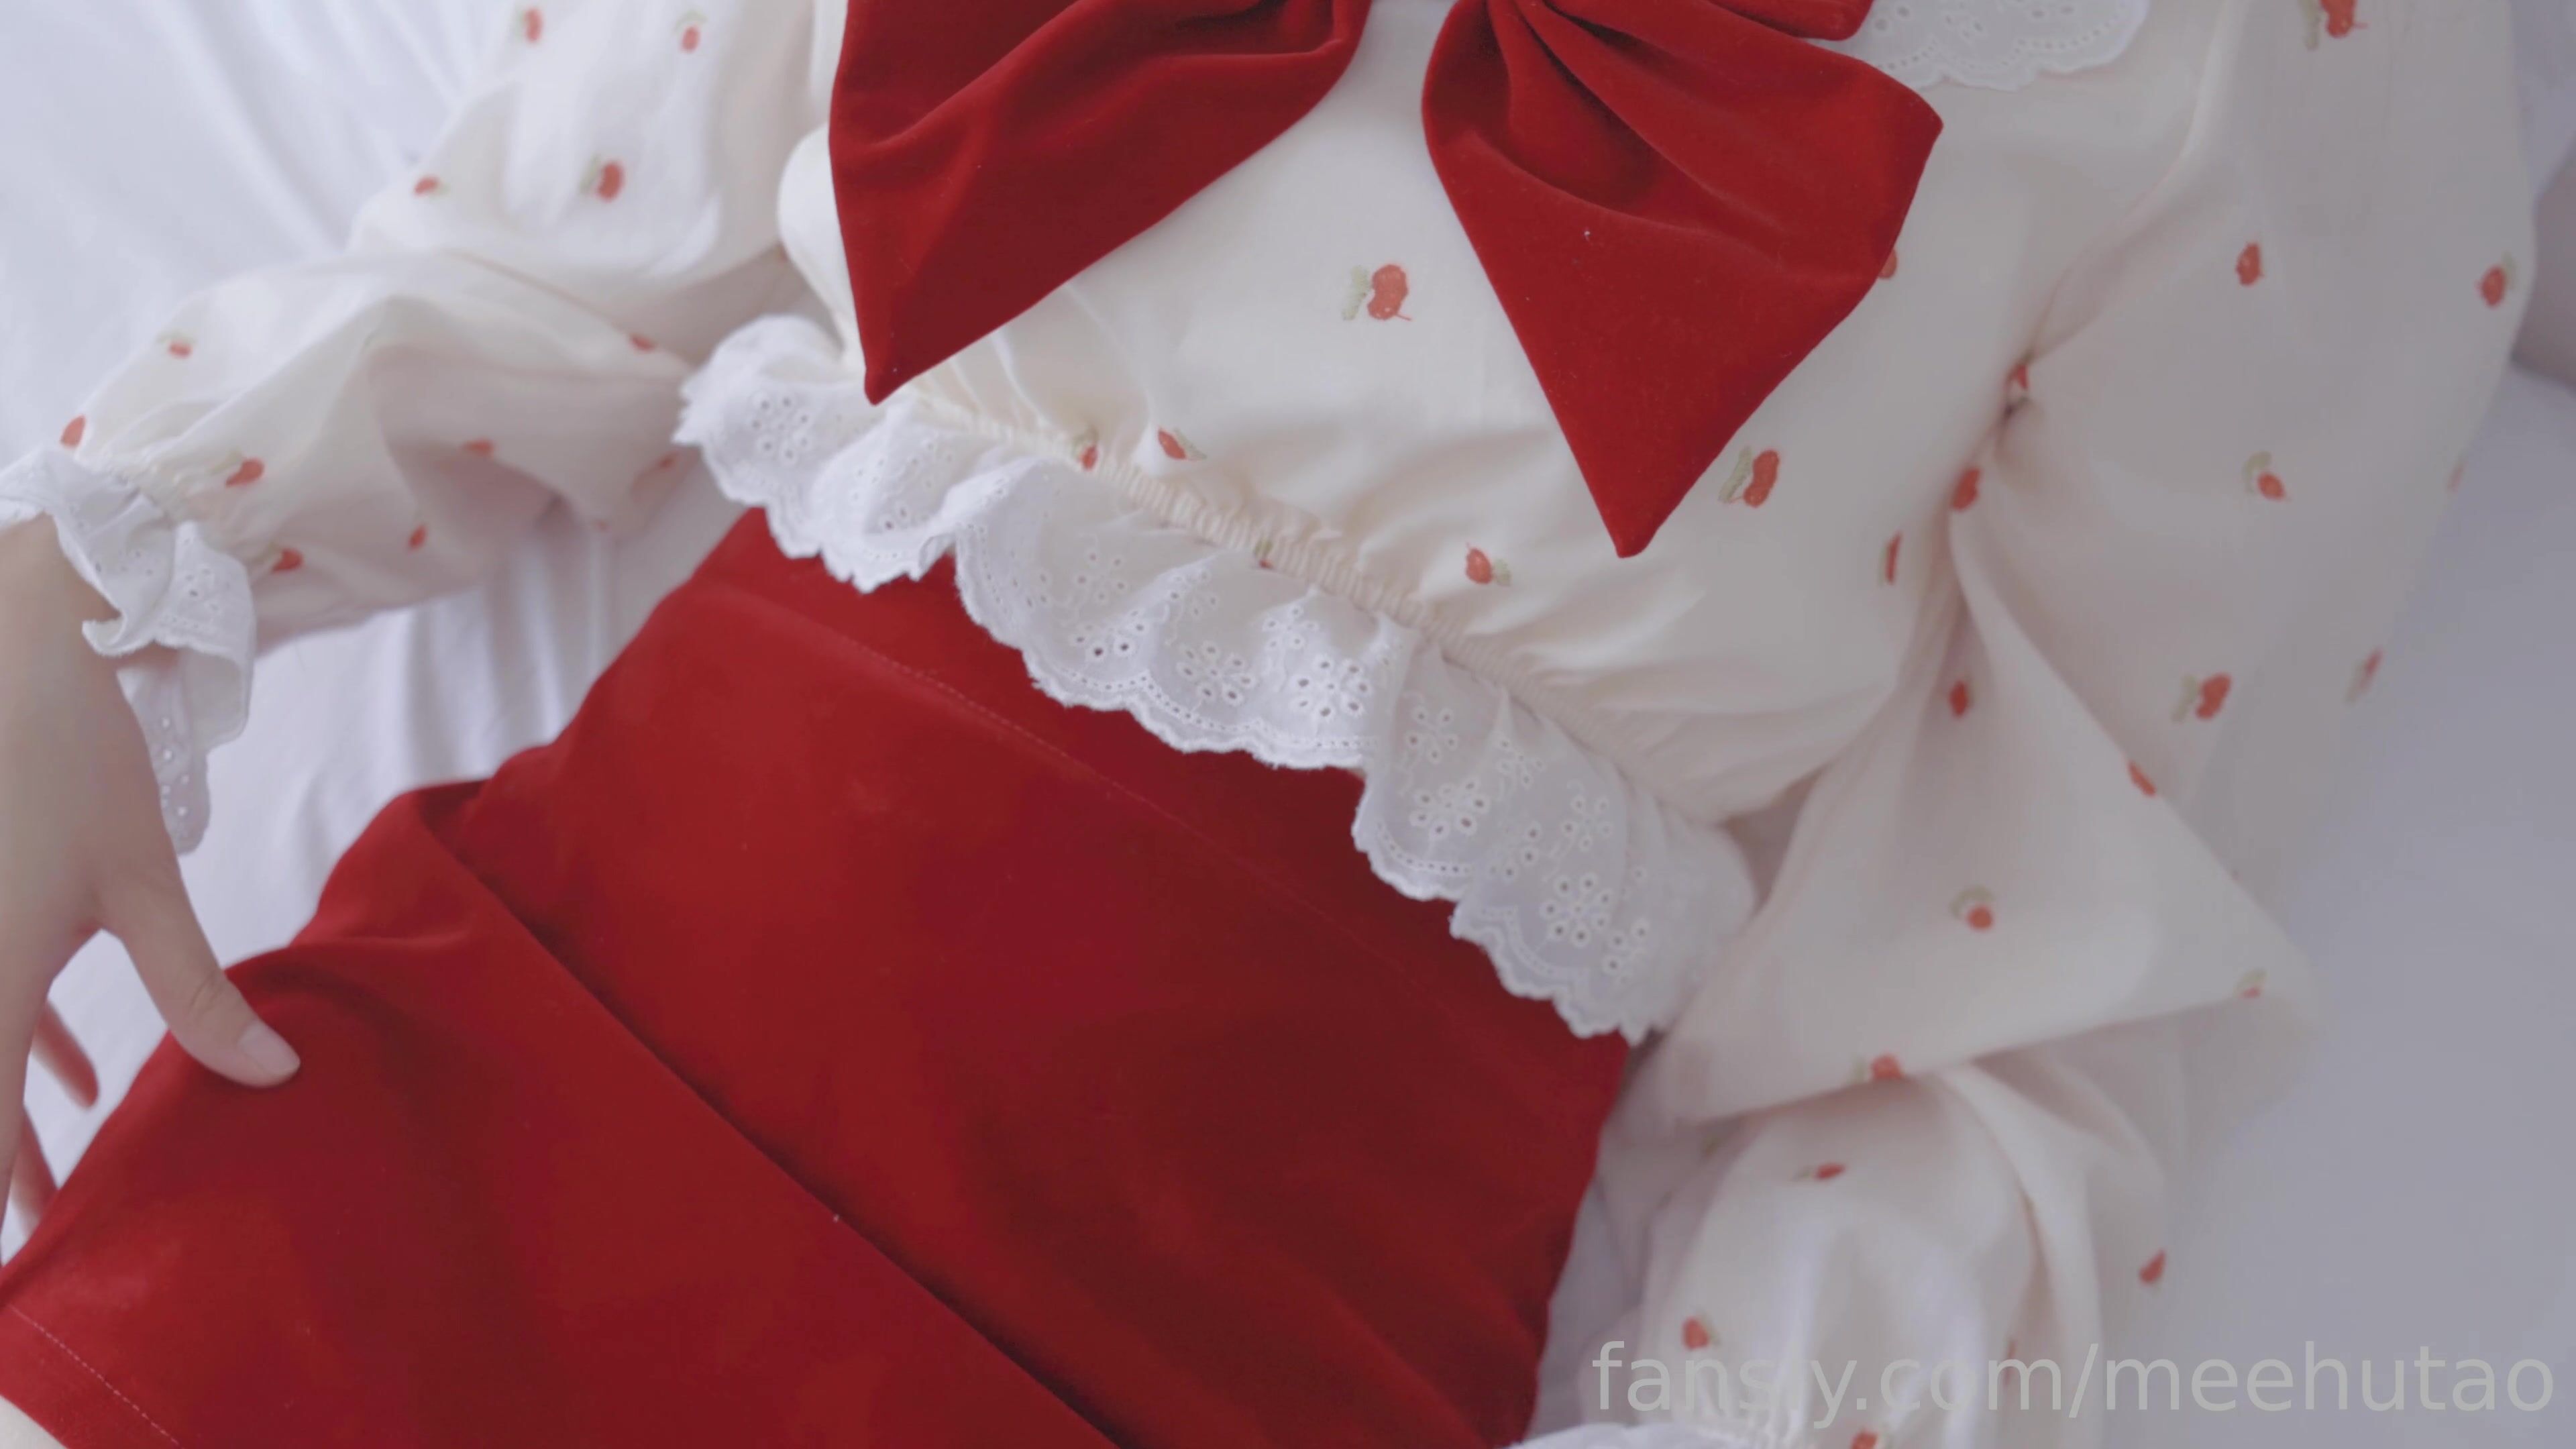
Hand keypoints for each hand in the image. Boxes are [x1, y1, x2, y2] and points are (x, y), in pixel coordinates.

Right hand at [0, 517, 296, 1226]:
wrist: (20, 644)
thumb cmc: (80, 764)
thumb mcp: (144, 889)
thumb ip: (198, 994)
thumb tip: (274, 1074)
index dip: (10, 1181)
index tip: (43, 1238)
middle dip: (3, 1154)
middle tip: (47, 1219)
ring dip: (8, 1104)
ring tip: (52, 1171)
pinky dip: (19, 1039)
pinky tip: (70, 1079)